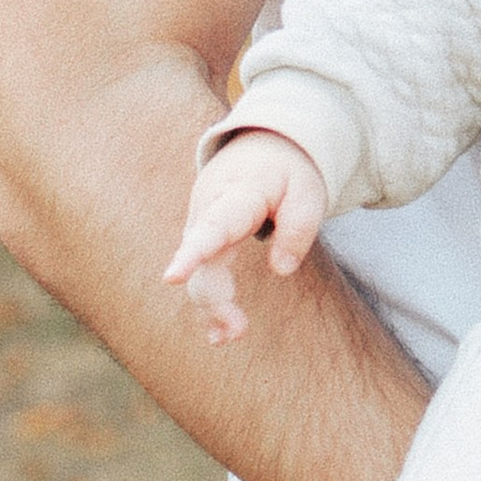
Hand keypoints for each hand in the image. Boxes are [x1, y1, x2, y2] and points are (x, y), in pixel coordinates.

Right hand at [164, 130, 327, 344]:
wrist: (261, 146)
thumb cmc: (287, 170)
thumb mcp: (308, 189)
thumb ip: (298, 227)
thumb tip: (282, 268)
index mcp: (236, 194)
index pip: (213, 226)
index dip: (193, 253)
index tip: (171, 276)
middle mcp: (209, 212)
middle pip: (204, 261)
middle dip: (214, 298)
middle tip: (238, 330)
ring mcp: (201, 227)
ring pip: (200, 273)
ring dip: (214, 307)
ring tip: (233, 335)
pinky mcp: (204, 241)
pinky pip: (202, 274)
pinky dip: (212, 301)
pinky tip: (221, 332)